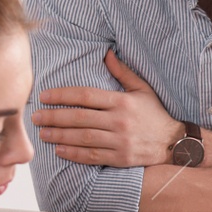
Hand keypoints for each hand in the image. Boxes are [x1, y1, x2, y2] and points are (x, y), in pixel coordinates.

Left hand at [33, 49, 181, 166]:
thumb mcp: (143, 89)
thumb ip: (122, 72)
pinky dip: (74, 154)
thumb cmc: (156, 114)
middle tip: (36, 117)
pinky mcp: (121, 158)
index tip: (44, 97)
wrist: (176, 143)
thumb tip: (106, 53)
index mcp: (122, 101)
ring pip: (83, 138)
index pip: (85, 96)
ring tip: (43, 133)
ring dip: (60, 136)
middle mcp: (119, 121)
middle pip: (79, 118)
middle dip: (54, 117)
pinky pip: (93, 156)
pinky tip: (60, 150)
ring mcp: (120, 141)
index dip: (62, 96)